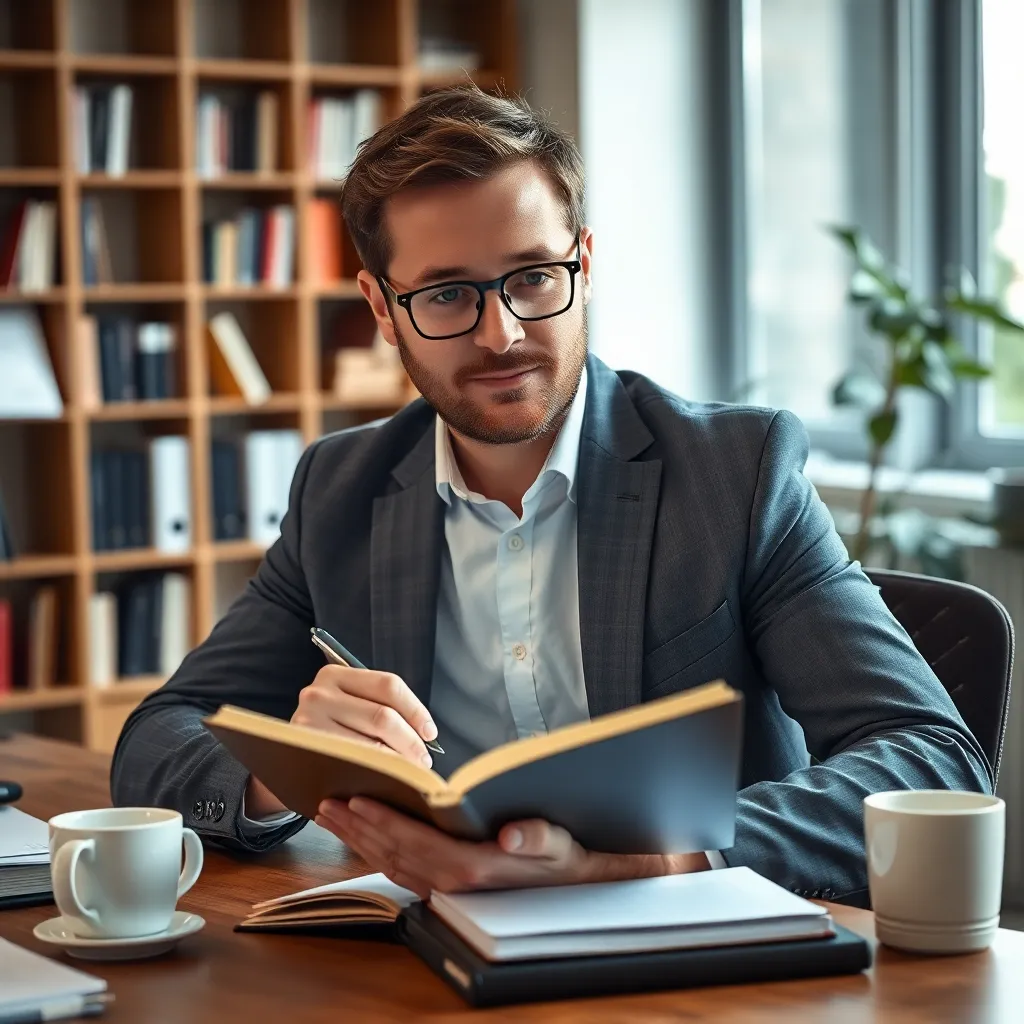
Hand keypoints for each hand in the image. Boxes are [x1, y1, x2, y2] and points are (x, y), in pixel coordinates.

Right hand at [244, 665, 438, 819]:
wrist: (284, 756)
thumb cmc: (330, 729)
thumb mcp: (348, 706)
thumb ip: (379, 707)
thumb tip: (426, 733)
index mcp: (336, 674)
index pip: (389, 686)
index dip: (416, 710)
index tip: (430, 733)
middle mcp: (318, 693)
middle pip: (383, 717)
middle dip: (411, 742)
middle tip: (423, 762)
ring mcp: (307, 723)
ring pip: (370, 744)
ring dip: (397, 762)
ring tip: (409, 774)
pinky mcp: (305, 753)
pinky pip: (352, 764)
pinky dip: (376, 773)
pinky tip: (385, 779)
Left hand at [315, 797, 709, 898]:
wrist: (580, 885)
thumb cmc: (567, 855)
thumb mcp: (559, 843)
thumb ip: (536, 836)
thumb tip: (509, 835)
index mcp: (473, 869)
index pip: (414, 843)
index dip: (381, 822)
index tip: (352, 798)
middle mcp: (453, 883)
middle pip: (393, 854)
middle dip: (357, 827)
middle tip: (324, 798)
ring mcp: (448, 887)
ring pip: (392, 863)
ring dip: (360, 838)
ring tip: (334, 810)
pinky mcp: (449, 883)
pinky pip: (403, 868)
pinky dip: (377, 849)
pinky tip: (365, 830)